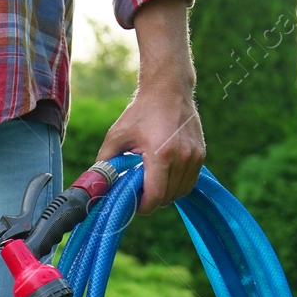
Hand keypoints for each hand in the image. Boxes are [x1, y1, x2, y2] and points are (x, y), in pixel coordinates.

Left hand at [97, 80, 204, 214]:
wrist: (168, 90)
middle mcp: (183, 157)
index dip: (143, 207)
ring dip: (165, 194)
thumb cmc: (141, 112)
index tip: (133, 203)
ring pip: (180, 192)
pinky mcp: (201, 154)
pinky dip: (176, 186)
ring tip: (150, 182)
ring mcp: (195, 156)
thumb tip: (96, 185)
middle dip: (152, 200)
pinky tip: (163, 176)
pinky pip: (189, 182)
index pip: (155, 197)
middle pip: (167, 198)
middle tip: (138, 191)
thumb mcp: (116, 136)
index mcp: (162, 155)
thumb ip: (105, 163)